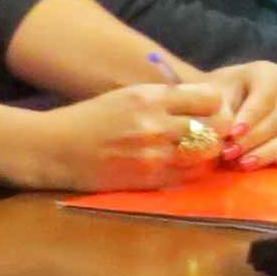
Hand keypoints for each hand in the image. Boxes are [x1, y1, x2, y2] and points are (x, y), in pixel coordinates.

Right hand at [15, 80, 276, 193]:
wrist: (55, 148)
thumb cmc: (93, 119)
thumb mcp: (129, 96)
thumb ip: (166, 100)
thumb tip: (208, 104)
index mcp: (151, 97)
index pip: (210, 97)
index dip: (218, 106)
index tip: (215, 112)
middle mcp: (155, 123)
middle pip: (215, 128)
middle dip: (220, 133)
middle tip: (216, 137)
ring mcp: (152, 153)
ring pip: (204, 155)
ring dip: (208, 156)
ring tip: (200, 154)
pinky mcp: (146, 179)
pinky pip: (186, 177)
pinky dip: (191, 173)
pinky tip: (182, 168)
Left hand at [193, 58, 276, 168]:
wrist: (214, 113)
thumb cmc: (213, 101)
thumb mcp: (212, 98)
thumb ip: (220, 111)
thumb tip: (229, 131)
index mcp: (268, 74)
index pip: (266, 94)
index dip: (251, 116)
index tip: (232, 133)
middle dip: (253, 139)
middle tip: (229, 153)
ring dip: (266, 152)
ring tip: (242, 164)